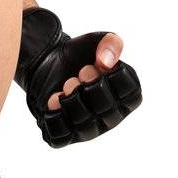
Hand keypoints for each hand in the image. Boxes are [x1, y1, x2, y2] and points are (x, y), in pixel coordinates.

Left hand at [14, 8, 142, 147]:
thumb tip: (106, 62)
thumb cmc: (81, 55)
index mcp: (128, 96)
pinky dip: (54, 111)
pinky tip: (56, 98)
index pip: (128, 92)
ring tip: (68, 83)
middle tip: (81, 72)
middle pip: (105, 107)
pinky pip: (59, 131)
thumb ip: (111, 43)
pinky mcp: (66, 137)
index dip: (110, 75)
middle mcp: (112, 117)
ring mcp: (90, 130)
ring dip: (71, 96)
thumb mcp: (98, 40)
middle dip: (89, 84)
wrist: (49, 63)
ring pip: (82, 121)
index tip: (97, 64)